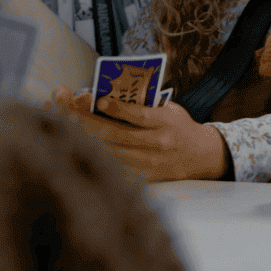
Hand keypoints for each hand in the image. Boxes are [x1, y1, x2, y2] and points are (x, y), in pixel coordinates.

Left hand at [50, 86, 230, 180]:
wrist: (203, 155)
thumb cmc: (181, 127)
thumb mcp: (170, 109)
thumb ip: (146, 104)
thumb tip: (112, 95)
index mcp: (164, 122)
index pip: (138, 115)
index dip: (117, 108)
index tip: (98, 100)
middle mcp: (157, 143)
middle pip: (118, 134)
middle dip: (90, 122)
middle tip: (68, 111)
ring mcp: (150, 162)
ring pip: (113, 152)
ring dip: (88, 141)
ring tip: (67, 129)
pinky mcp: (146, 176)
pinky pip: (117, 168)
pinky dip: (100, 158)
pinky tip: (82, 150)